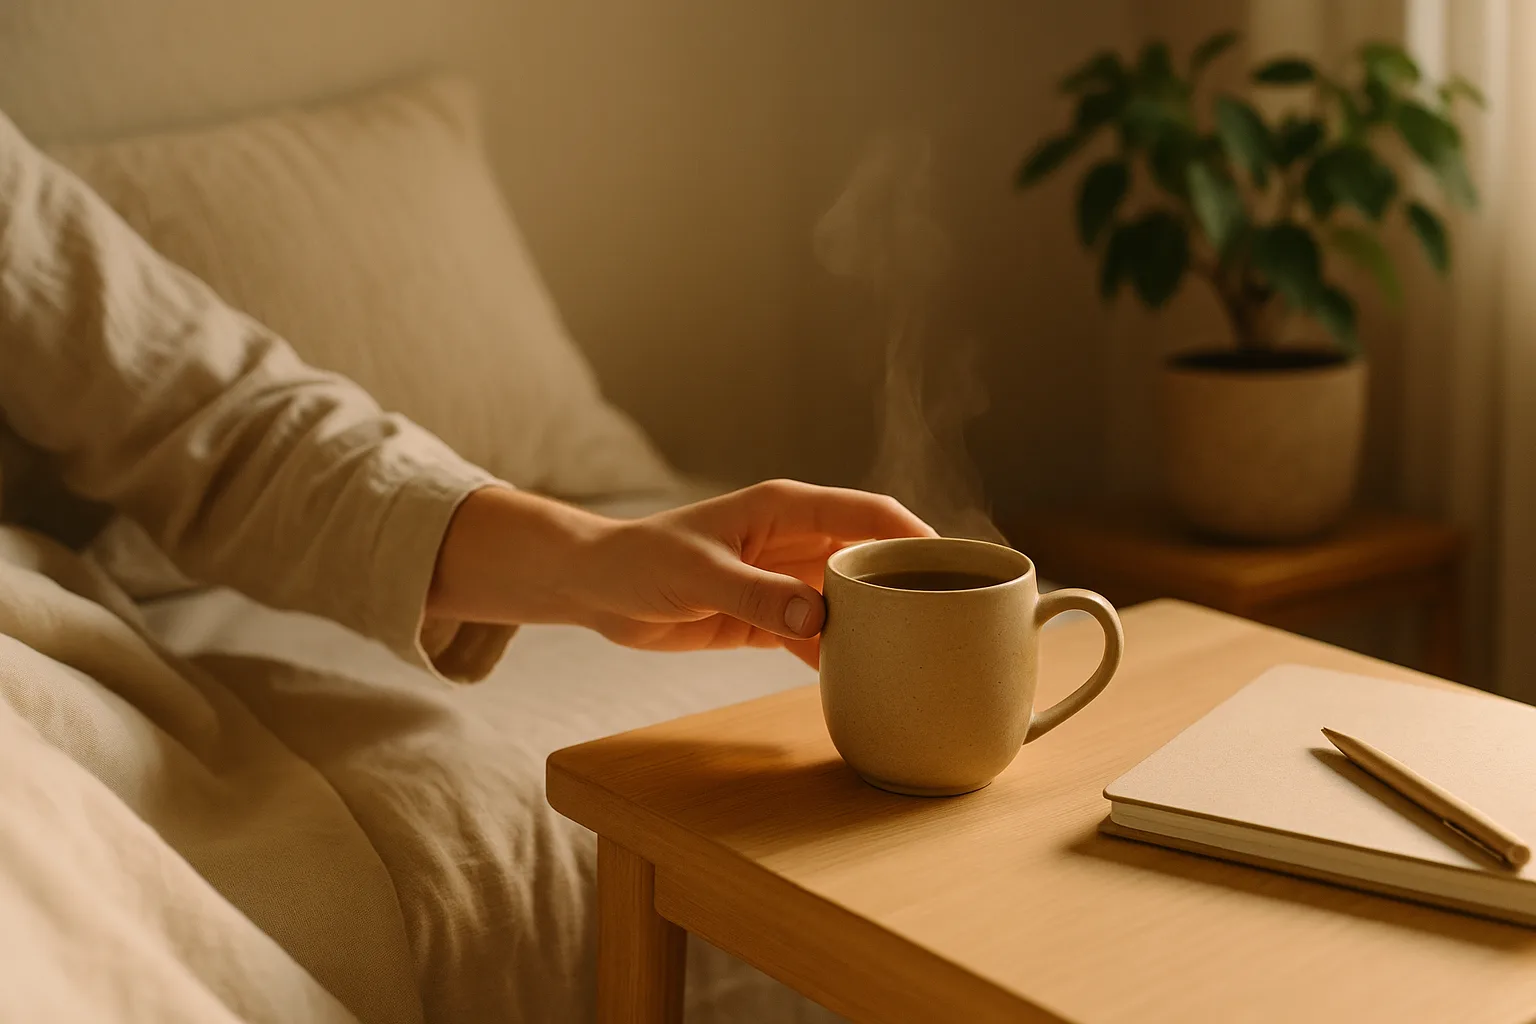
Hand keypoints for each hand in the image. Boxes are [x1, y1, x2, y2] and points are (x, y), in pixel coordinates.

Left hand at [428, 480, 935, 666]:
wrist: (597, 589)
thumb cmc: (641, 561)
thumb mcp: (697, 575)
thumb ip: (757, 594)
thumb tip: (818, 615)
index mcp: (784, 509)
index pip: (866, 512)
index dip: (912, 533)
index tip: (952, 565)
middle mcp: (793, 540)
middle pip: (867, 557)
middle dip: (904, 584)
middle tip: (947, 620)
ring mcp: (783, 579)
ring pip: (846, 599)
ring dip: (873, 624)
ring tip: (914, 656)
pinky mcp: (768, 616)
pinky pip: (817, 634)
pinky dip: (836, 654)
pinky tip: (859, 679)